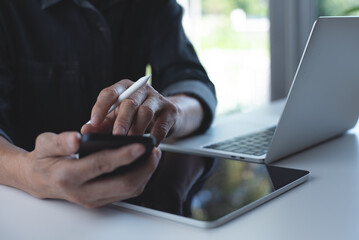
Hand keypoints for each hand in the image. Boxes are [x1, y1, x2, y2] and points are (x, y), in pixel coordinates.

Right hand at [22, 132, 160, 207]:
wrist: (39, 180)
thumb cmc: (44, 160)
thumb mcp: (44, 144)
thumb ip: (60, 141)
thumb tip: (76, 138)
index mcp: (68, 176)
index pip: (102, 165)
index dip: (124, 155)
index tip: (141, 146)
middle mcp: (82, 192)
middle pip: (123, 184)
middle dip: (144, 168)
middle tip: (154, 150)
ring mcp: (93, 200)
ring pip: (128, 191)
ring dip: (145, 173)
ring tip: (153, 155)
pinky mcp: (100, 201)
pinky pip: (125, 192)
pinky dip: (139, 178)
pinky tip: (144, 164)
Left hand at [81, 79, 203, 143]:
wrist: (165, 116)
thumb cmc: (135, 117)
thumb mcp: (117, 118)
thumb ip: (101, 125)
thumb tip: (85, 132)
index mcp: (124, 88)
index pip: (110, 92)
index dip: (101, 106)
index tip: (94, 122)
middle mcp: (141, 90)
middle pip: (130, 102)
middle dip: (122, 120)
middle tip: (116, 135)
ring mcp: (157, 99)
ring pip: (146, 111)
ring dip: (137, 128)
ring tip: (131, 142)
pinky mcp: (170, 111)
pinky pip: (162, 125)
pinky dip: (154, 136)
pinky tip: (148, 146)